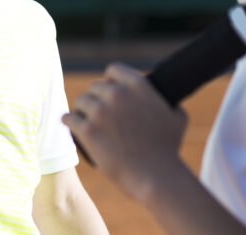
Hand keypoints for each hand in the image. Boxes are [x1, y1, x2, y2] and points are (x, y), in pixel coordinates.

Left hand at [63, 64, 188, 201]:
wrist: (155, 176)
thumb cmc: (167, 149)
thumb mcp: (177, 117)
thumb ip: (169, 102)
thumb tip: (166, 98)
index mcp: (138, 85)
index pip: (114, 70)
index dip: (110, 80)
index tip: (108, 91)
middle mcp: (118, 93)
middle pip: (95, 87)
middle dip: (95, 98)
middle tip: (96, 111)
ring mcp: (101, 111)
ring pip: (81, 101)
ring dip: (81, 109)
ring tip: (82, 118)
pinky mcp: (88, 130)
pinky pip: (69, 118)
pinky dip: (68, 121)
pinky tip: (69, 123)